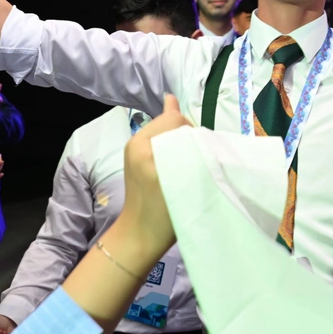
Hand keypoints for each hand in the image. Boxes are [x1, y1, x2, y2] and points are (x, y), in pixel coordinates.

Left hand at [121, 94, 190, 249]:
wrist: (142, 236)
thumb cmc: (164, 212)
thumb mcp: (177, 174)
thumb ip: (176, 137)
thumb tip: (170, 97)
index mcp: (143, 144)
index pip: (176, 120)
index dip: (192, 135)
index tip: (197, 158)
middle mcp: (136, 142)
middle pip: (170, 125)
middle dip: (185, 138)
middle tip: (191, 164)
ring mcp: (134, 150)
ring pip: (167, 134)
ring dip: (179, 145)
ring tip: (183, 167)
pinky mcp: (136, 159)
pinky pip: (160, 143)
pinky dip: (171, 150)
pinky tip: (176, 164)